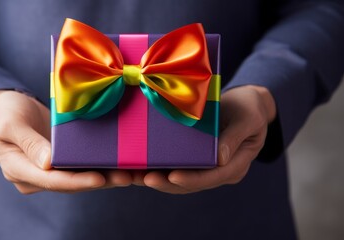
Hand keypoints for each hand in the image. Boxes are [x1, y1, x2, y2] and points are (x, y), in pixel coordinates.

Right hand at [0, 90, 131, 193]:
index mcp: (20, 170)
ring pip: (81, 177)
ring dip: (108, 176)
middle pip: (72, 183)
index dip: (78, 180)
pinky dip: (102, 165)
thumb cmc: (4, 112)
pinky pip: (83, 166)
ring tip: (134, 173)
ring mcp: (50, 170)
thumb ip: (28, 142)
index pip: (52, 180)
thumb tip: (48, 163)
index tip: (101, 178)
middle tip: (129, 177)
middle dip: (101, 181)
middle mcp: (37, 176)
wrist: (6, 108)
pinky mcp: (62, 161)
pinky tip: (124, 162)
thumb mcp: (10, 122)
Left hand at [140, 85, 276, 193]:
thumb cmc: (249, 108)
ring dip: (154, 178)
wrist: (246, 104)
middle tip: (142, 178)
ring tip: (131, 175)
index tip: (172, 177)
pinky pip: (173, 166)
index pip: (211, 177)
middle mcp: (217, 172)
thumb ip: (234, 137)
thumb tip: (220, 159)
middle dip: (164, 183)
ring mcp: (203, 167)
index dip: (191, 179)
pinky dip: (155, 167)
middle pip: (189, 184)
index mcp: (235, 166)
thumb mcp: (248, 118)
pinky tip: (135, 164)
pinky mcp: (192, 158)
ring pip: (177, 179)